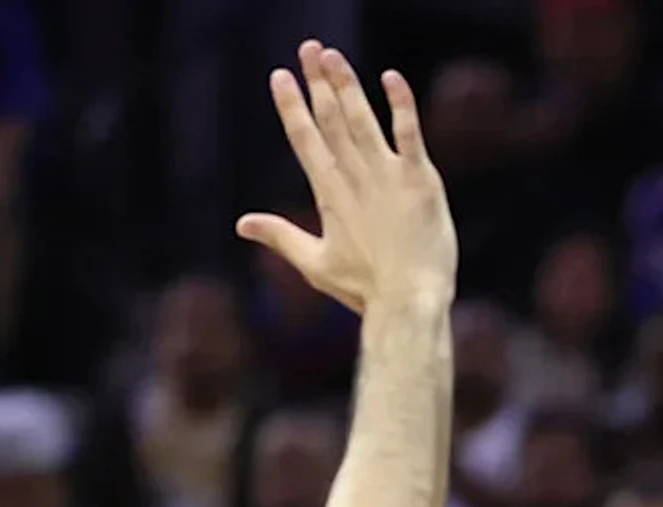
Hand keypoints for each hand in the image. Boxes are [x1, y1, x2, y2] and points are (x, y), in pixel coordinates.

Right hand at [237, 42, 455, 314]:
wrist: (409, 302)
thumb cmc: (364, 290)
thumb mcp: (315, 264)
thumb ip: (280, 236)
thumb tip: (242, 224)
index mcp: (328, 194)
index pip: (304, 139)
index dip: (291, 105)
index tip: (280, 76)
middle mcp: (354, 177)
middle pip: (330, 119)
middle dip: (317, 81)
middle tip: (308, 48)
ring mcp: (387, 175)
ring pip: (362, 118)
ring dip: (346, 83)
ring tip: (332, 54)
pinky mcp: (420, 179)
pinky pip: (409, 132)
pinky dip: (400, 104)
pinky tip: (390, 77)